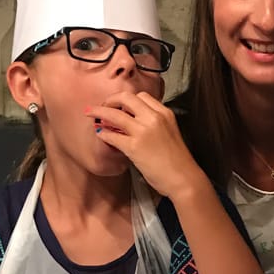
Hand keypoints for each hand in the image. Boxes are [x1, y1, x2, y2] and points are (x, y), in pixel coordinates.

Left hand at [87, 91, 205, 199]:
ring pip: (115, 114)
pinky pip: (112, 135)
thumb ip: (155, 124)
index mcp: (164, 113)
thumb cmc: (178, 160)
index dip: (127, 99)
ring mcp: (143, 131)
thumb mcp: (170, 132)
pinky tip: (101, 135)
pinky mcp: (134, 147)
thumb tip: (134, 124)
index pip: (141, 96)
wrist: (184, 178)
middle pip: (126, 98)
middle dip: (111, 100)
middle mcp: (154, 117)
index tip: (119, 105)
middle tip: (103, 106)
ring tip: (90, 114)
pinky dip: (104, 133)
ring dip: (99, 112)